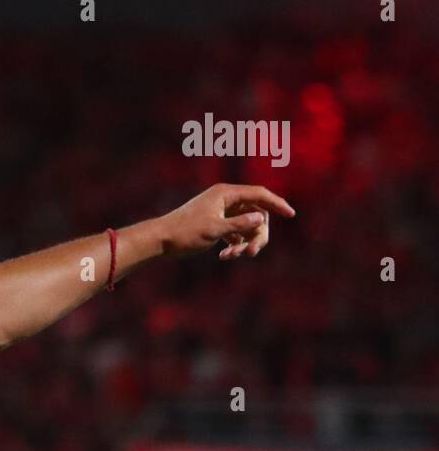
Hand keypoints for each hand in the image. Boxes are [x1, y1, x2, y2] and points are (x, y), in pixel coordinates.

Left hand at [155, 184, 294, 259]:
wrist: (160, 240)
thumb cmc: (185, 232)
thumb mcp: (215, 229)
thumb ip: (240, 223)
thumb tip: (262, 218)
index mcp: (225, 193)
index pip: (259, 194)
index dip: (277, 204)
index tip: (291, 214)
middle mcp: (225, 199)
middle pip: (256, 213)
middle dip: (257, 234)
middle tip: (251, 252)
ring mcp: (221, 211)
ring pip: (246, 225)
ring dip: (244, 242)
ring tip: (231, 257)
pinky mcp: (216, 223)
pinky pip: (236, 232)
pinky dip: (235, 244)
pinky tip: (224, 255)